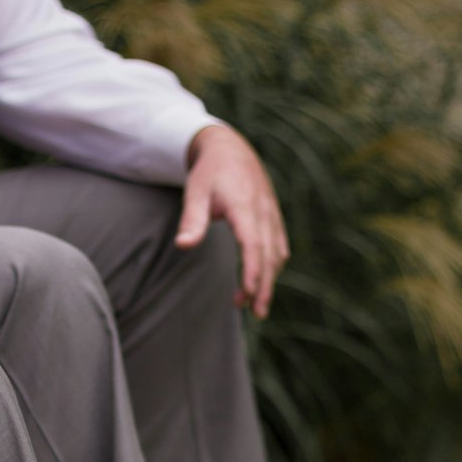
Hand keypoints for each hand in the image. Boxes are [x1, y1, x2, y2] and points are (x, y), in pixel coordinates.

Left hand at [177, 125, 289, 319]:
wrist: (230, 147)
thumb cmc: (209, 173)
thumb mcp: (194, 192)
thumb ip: (192, 221)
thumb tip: (182, 246)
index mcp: (244, 205)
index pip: (253, 243)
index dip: (254, 270)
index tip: (250, 294)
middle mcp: (263, 210)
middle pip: (269, 254)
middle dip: (265, 286)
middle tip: (257, 313)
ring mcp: (272, 213)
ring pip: (277, 252)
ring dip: (270, 279)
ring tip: (255, 305)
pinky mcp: (273, 217)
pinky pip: (279, 245)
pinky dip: (273, 266)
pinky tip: (264, 282)